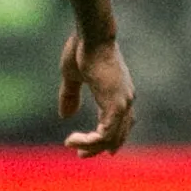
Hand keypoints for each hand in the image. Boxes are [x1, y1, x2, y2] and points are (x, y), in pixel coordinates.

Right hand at [58, 32, 134, 156]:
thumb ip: (70, 96)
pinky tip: (73, 139)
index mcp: (118, 94)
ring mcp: (123, 103)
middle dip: (98, 149)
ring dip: (90, 146)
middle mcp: (126, 101)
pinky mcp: (116, 105)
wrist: (92, 35)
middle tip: (80, 155)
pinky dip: (90, 141)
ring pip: (110, 139)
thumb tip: (65, 116)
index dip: (104, 140)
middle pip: (117, 136)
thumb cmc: (82, 49)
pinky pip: (105, 134)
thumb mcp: (72, 76)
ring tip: (72, 144)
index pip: (119, 126)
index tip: (82, 144)